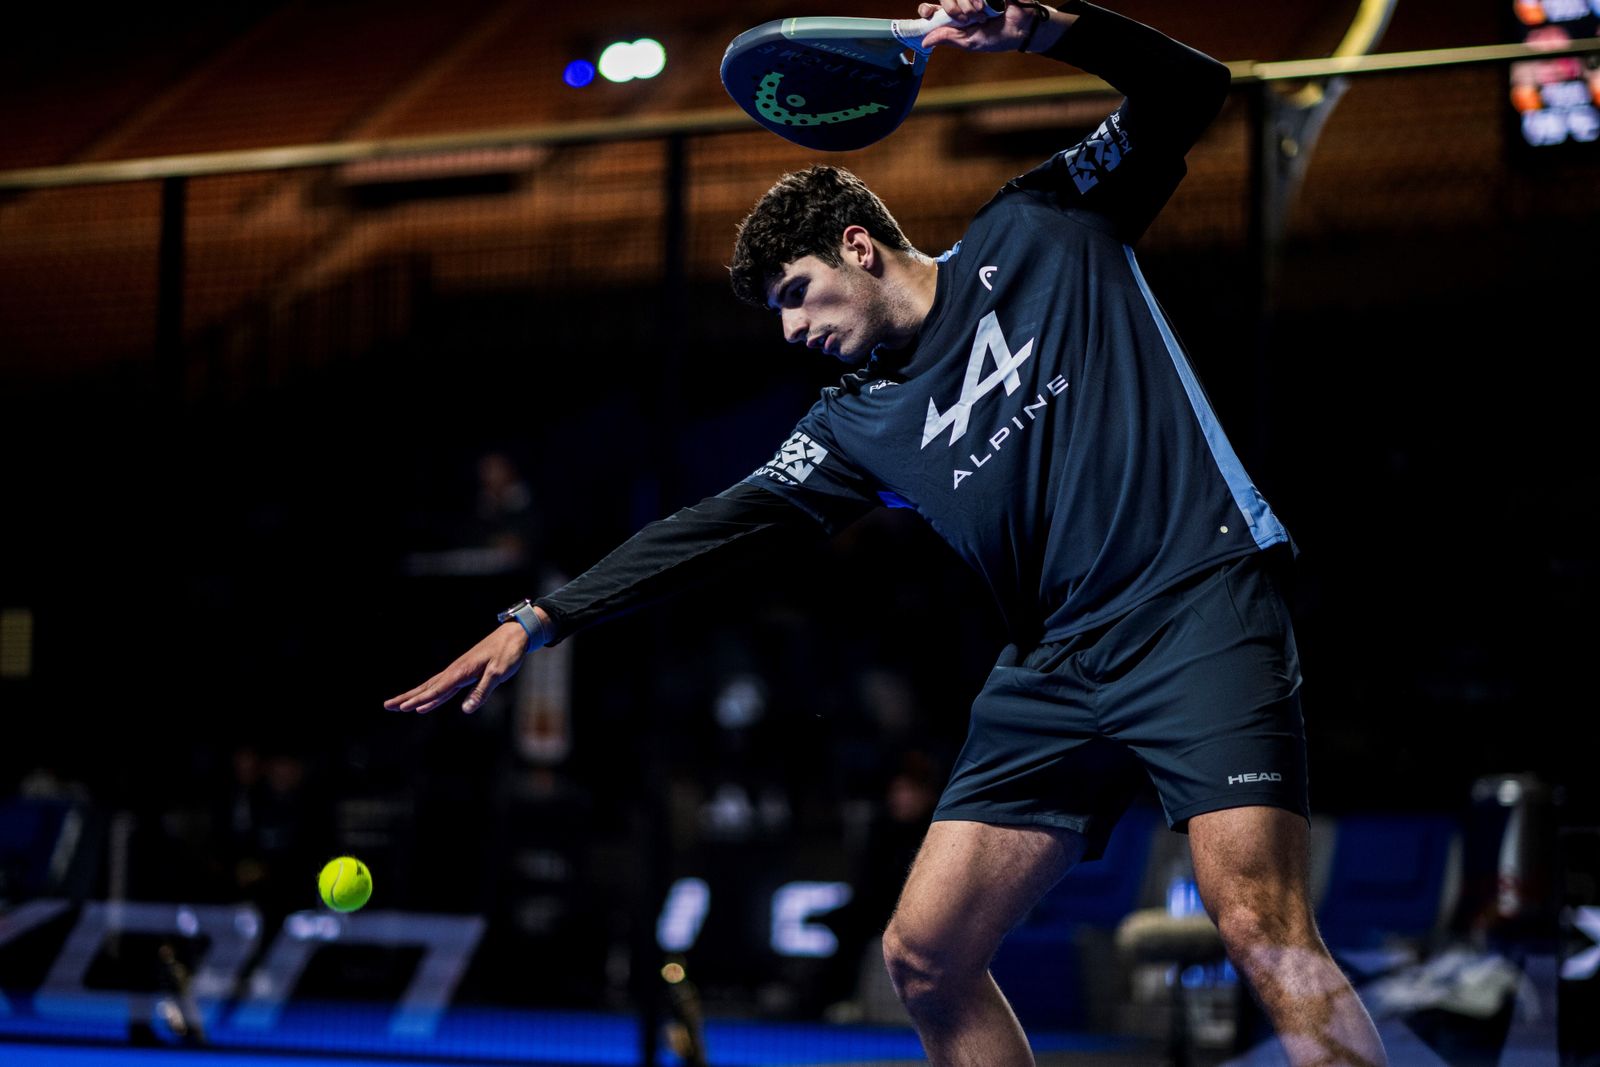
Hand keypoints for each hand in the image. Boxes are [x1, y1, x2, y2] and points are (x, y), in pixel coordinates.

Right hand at [384, 621, 528, 714]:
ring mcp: (458, 671)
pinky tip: (426, 703)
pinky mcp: (463, 673)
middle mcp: (455, 671)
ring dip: (415, 696)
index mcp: (461, 671)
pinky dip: (432, 695)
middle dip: (407, 698)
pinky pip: (443, 687)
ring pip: (431, 687)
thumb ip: (482, 692)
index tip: (403, 708)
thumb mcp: (498, 673)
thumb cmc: (508, 653)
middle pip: (427, 688)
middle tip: (387, 706)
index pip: (437, 689)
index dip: (421, 700)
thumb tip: (465, 710)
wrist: (514, 634)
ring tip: (398, 706)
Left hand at [917, 1, 1037, 52]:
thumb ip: (948, 38)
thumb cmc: (996, 37)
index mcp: (954, 16)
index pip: (931, 9)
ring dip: (971, 6)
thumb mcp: (970, 41)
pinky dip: (982, 0)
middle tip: (968, 19)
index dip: (926, 10)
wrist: (1022, 28)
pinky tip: (992, 4)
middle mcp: (962, 1)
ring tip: (984, 15)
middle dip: (955, 10)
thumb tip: (924, 41)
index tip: (927, 14)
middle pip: (945, 0)